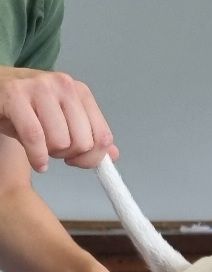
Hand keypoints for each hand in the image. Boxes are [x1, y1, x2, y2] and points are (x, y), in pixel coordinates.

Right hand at [0, 66, 118, 171]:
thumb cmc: (27, 108)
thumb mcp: (62, 120)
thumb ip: (89, 136)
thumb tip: (113, 155)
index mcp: (80, 91)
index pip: (103, 137)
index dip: (92, 157)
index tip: (76, 159)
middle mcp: (63, 85)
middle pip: (83, 142)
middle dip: (68, 155)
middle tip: (53, 150)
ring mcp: (39, 88)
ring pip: (61, 142)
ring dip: (50, 154)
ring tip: (40, 147)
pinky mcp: (14, 96)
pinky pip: (35, 138)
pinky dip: (37, 157)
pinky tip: (37, 162)